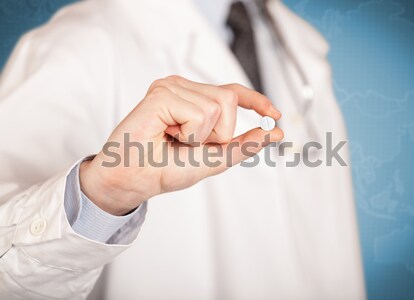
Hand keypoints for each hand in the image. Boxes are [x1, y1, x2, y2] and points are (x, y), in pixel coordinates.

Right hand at [79, 75, 282, 214]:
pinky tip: (166, 134)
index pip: (232, 92)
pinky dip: (189, 133)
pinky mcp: (162, 93)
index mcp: (194, 100)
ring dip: (200, 135)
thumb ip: (243, 145)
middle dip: (218, 132)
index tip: (275, 114)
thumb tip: (276, 133)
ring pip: (218, 106)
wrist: (133, 179)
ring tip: (174, 139)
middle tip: (187, 143)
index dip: (256, 100)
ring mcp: (172, 87)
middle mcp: (183, 88)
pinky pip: (200, 113)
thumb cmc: (165, 169)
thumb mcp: (214, 158)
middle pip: (230, 99)